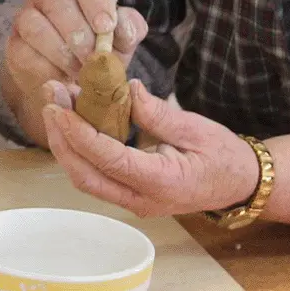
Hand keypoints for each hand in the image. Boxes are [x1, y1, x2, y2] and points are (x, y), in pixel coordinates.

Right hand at [2, 0, 149, 146]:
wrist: (71, 79)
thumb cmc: (100, 48)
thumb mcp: (123, 39)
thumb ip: (130, 29)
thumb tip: (124, 28)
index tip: (106, 27)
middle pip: (58, 1)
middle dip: (79, 32)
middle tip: (93, 57)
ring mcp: (26, 14)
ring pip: (36, 26)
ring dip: (62, 52)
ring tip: (82, 72)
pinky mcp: (14, 42)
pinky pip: (25, 52)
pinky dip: (47, 68)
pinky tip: (63, 79)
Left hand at [40, 80, 259, 216]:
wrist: (239, 183)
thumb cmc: (223, 155)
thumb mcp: (196, 129)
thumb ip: (158, 114)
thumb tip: (126, 89)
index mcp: (161, 183)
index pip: (109, 160)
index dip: (80, 134)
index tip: (59, 107)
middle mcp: (141, 200)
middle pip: (86, 176)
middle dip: (61, 139)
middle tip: (50, 99)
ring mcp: (133, 201)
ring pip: (86, 178)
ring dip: (66, 143)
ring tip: (56, 105)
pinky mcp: (128, 195)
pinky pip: (95, 175)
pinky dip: (79, 149)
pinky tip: (73, 120)